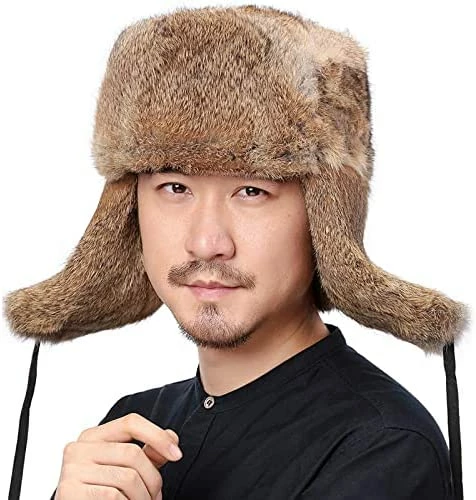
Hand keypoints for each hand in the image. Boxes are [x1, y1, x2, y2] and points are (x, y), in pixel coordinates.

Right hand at [54, 413, 182, 498]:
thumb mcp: (125, 469)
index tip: (177, 455)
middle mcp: (78, 448)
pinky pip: (114, 496)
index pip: (131, 422)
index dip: (157, 436)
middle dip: (152, 480)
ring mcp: (71, 470)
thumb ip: (147, 453)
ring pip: (128, 478)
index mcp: (92, 437)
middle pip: (133, 453)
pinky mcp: (69, 491)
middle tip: (155, 497)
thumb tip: (171, 438)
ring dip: (143, 497)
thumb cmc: (101, 495)